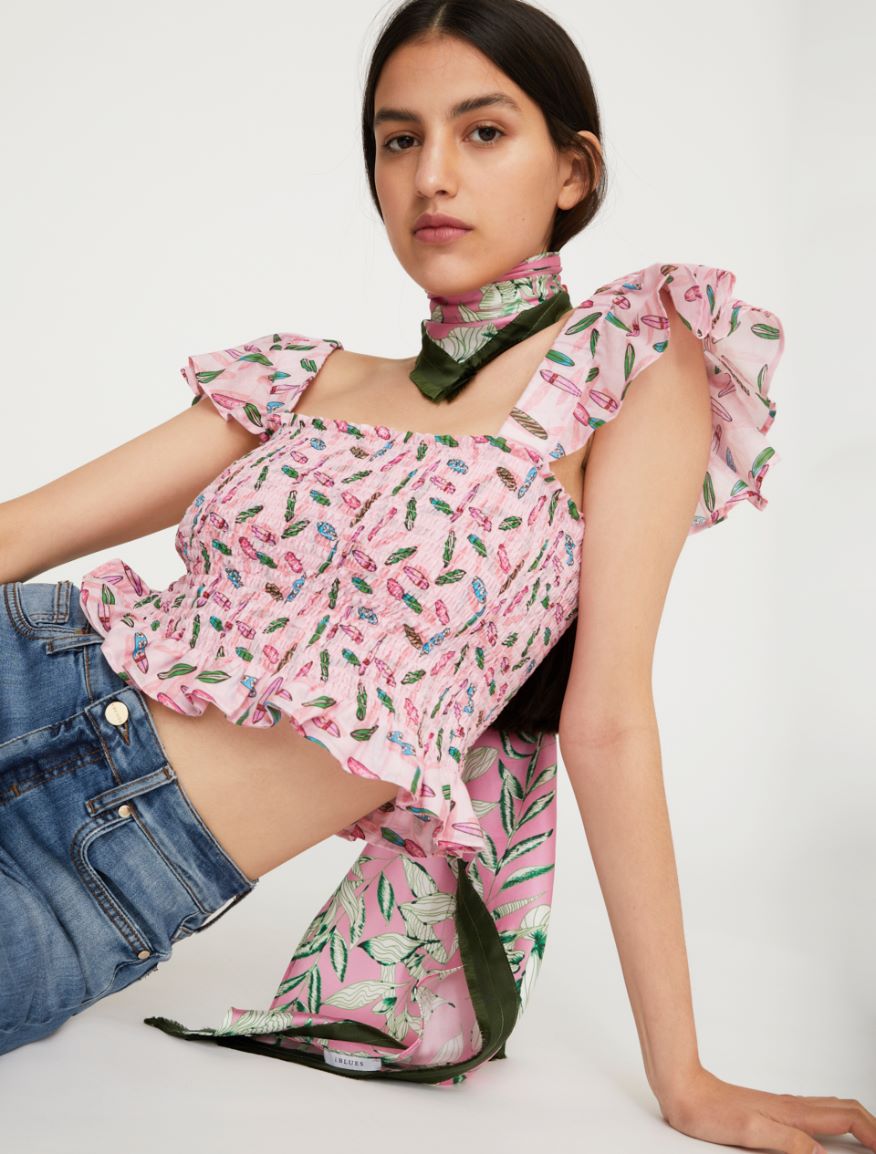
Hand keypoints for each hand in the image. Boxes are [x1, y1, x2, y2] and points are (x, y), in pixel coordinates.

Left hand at [663, 1067, 875, 1152]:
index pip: (849, 1118)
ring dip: (857, 1123)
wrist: (684, 1090)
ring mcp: (784, 1107)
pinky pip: (816, 1113)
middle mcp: (794, 1107)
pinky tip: (829, 1136)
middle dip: (872, 1127)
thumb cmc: (711, 1112)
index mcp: (794, 1113)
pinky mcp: (773, 1111)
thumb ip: (790, 1143)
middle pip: (848, 1109)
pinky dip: (836, 1122)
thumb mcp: (751, 1133)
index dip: (874, 1134)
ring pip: (833, 1109)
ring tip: (869, 1142)